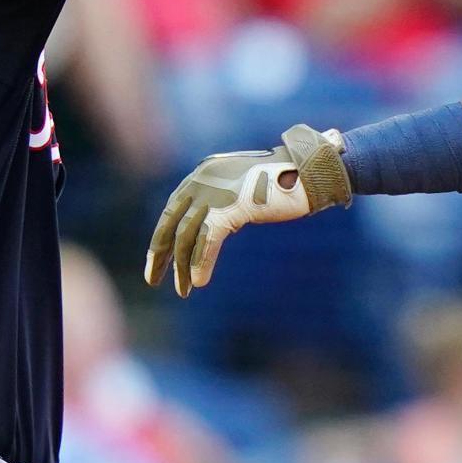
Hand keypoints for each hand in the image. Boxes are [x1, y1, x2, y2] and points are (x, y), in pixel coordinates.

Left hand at [144, 125, 352, 296]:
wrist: (308, 172)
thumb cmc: (281, 182)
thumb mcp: (242, 188)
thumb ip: (223, 202)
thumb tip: (209, 228)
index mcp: (203, 173)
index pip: (173, 209)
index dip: (162, 236)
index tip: (157, 260)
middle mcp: (203, 179)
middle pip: (171, 221)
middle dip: (160, 253)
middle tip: (153, 279)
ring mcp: (216, 191)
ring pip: (186, 235)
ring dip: (182, 266)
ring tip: (183, 290)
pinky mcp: (232, 206)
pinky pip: (207, 240)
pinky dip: (200, 262)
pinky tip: (198, 281)